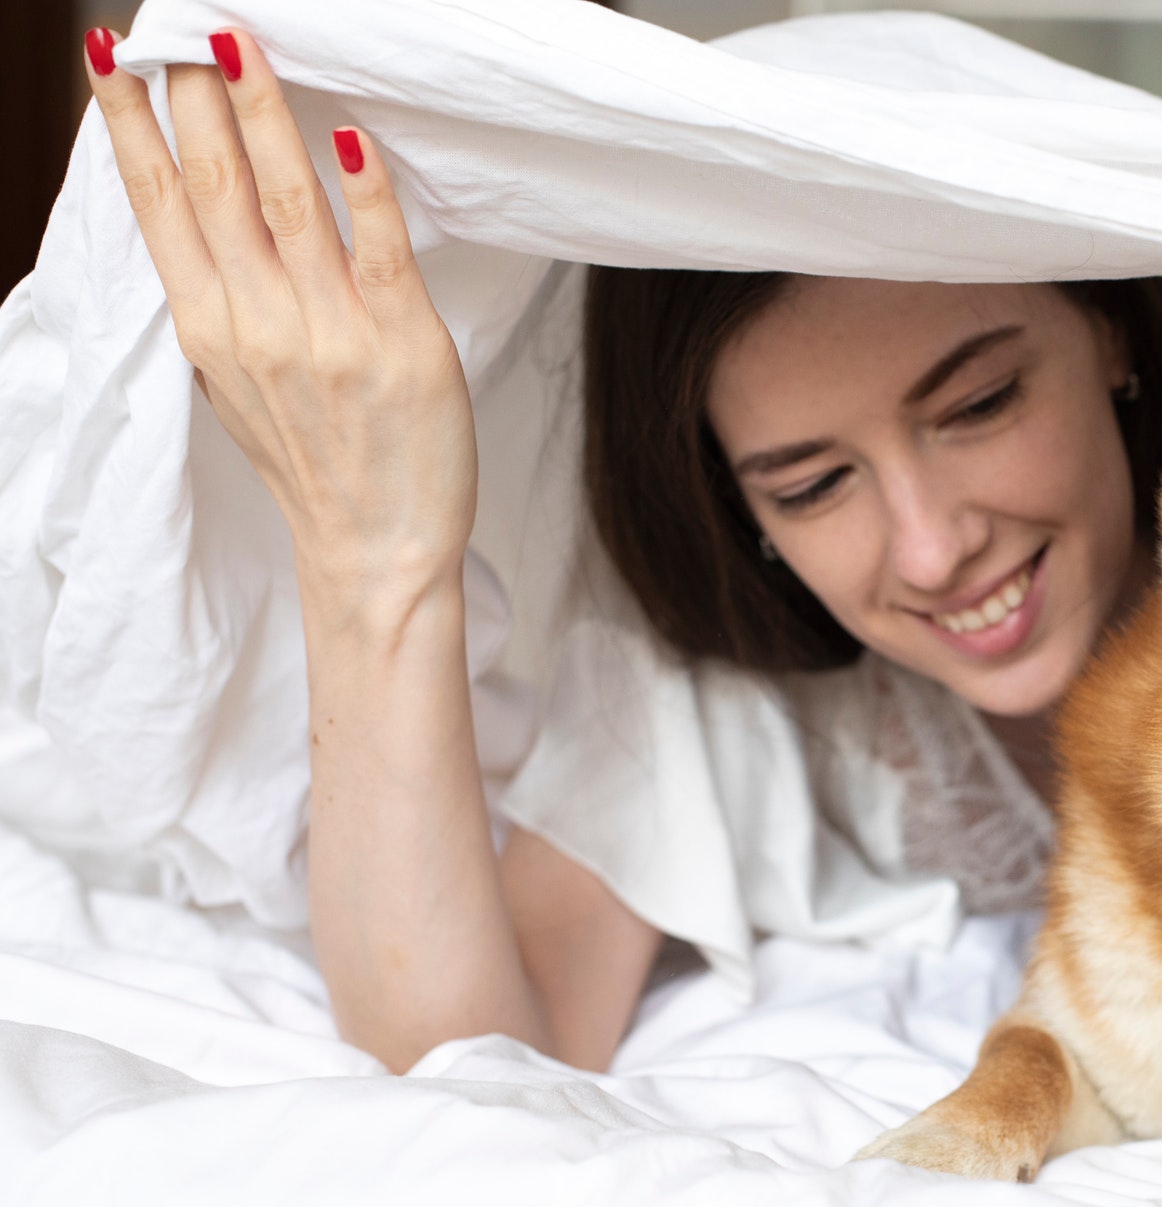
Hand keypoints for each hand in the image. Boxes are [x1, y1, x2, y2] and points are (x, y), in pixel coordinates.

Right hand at [85, 28, 474, 609]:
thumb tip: (196, 215)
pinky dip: (365, 192)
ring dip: (264, 117)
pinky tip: (349, 135)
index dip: (132, 125)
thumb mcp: (235, 381)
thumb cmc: (314, 461)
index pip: (160, 204)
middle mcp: (259, 322)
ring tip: (243, 47)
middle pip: (217, 187)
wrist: (376, 551)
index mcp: (211, 327)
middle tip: (184, 19)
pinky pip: (382, 252)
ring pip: (289, 203)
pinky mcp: (403, 343)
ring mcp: (330, 332)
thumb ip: (219, 299)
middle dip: (194, 95)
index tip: (112, 54)